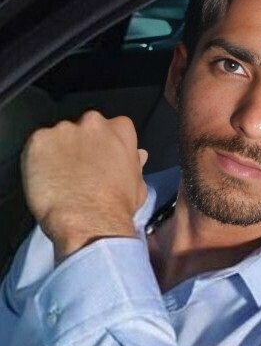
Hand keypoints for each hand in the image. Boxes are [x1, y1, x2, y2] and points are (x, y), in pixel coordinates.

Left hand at [21, 110, 148, 259]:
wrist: (89, 223)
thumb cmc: (118, 207)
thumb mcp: (138, 185)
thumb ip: (134, 164)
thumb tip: (139, 155)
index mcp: (120, 129)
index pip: (114, 127)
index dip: (105, 146)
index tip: (101, 161)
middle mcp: (92, 122)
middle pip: (84, 129)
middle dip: (81, 145)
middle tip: (79, 171)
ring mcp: (63, 130)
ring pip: (58, 138)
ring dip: (58, 154)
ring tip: (61, 180)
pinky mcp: (39, 141)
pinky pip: (36, 149)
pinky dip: (38, 162)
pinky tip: (46, 182)